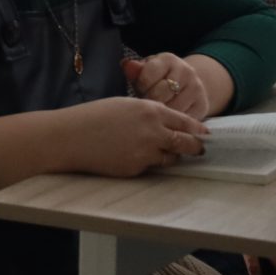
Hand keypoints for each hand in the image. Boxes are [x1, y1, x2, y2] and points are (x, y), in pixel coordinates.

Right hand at [63, 96, 209, 177]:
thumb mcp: (125, 105)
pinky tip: (136, 157)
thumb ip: (149, 114)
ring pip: (171, 158)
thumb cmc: (93, 117)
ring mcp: (145, 153)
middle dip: (196, 147)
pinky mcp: (136, 169)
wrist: (70, 137)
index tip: (205, 134)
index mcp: (151, 111)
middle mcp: (153, 132)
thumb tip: (166, 123)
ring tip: (165, 153)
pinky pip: (150, 167)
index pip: (186, 122)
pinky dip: (149, 163)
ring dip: (172, 156)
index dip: (198, 130)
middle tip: (199, 149)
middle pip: (187, 143)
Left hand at [122, 54, 210, 120]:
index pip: (147, 76)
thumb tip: (127, 65)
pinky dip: (174, 122)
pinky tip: (168, 120)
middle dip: (150, 102)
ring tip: (156, 113)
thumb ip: (135, 70)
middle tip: (147, 106)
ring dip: (162, 114)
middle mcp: (186, 71)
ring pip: (172, 108)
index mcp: (168, 60)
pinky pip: (184, 119)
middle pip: (160, 94)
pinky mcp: (202, 105)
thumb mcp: (146, 72)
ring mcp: (196, 88)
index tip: (140, 91)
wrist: (186, 86)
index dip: (140, 88)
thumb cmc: (158, 80)